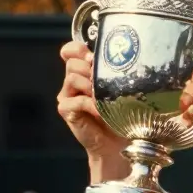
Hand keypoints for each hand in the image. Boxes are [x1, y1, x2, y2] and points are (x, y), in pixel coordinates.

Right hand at [57, 41, 127, 158]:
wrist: (118, 143)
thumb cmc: (123, 114)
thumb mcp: (121, 90)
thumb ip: (116, 74)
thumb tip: (126, 59)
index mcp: (85, 72)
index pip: (71, 51)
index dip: (77, 49)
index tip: (91, 56)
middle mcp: (73, 82)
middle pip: (72, 63)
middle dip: (89, 68)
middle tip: (104, 80)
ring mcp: (68, 96)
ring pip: (71, 78)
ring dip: (89, 85)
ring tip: (103, 97)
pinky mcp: (66, 111)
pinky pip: (74, 100)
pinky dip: (89, 104)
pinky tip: (100, 111)